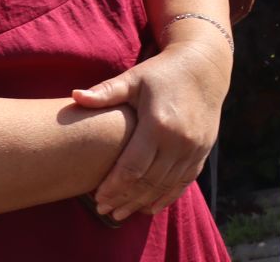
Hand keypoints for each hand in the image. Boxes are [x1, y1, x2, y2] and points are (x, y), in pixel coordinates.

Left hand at [73, 36, 229, 219]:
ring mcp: (193, 147)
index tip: (96, 198)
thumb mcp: (134, 79)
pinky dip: (167, 198)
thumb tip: (75, 95)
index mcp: (158, 124)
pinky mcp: (203, 151)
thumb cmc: (161, 73)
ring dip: (142, 203)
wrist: (204, 66)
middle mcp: (179, 140)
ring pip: (165, 186)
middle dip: (124, 199)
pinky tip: (150, 208)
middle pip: (148, 182)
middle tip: (103, 210)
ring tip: (120, 214)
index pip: (132, 168)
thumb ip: (106, 92)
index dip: (113, 187)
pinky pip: (184, 182)